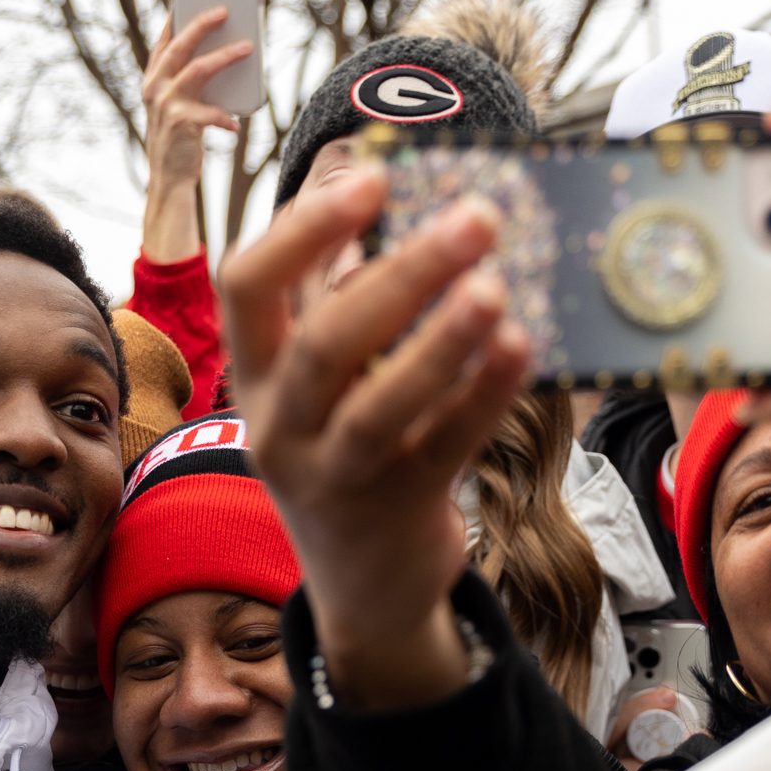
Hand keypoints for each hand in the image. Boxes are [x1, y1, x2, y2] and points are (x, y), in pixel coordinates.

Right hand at [141, 9, 252, 264]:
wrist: (169, 179)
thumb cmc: (180, 137)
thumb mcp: (179, 103)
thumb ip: (191, 79)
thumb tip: (225, 50)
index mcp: (152, 80)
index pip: (164, 40)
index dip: (177, 16)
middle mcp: (154, 88)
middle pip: (179, 46)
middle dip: (201, 24)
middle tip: (225, 9)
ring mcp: (166, 105)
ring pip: (198, 70)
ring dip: (224, 56)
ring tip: (247, 47)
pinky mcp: (181, 125)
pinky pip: (211, 113)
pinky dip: (226, 117)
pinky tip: (235, 123)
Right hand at [222, 167, 527, 710]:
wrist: (364, 591)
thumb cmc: (353, 453)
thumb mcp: (325, 383)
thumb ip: (342, 297)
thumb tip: (386, 186)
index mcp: (255, 376)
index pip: (247, 288)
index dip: (304, 228)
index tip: (373, 178)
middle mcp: (281, 426)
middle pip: (324, 340)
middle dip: (402, 271)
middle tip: (479, 215)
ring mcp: (335, 476)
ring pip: (379, 402)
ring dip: (442, 339)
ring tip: (499, 286)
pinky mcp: (397, 511)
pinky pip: (444, 444)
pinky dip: (484, 394)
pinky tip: (523, 347)